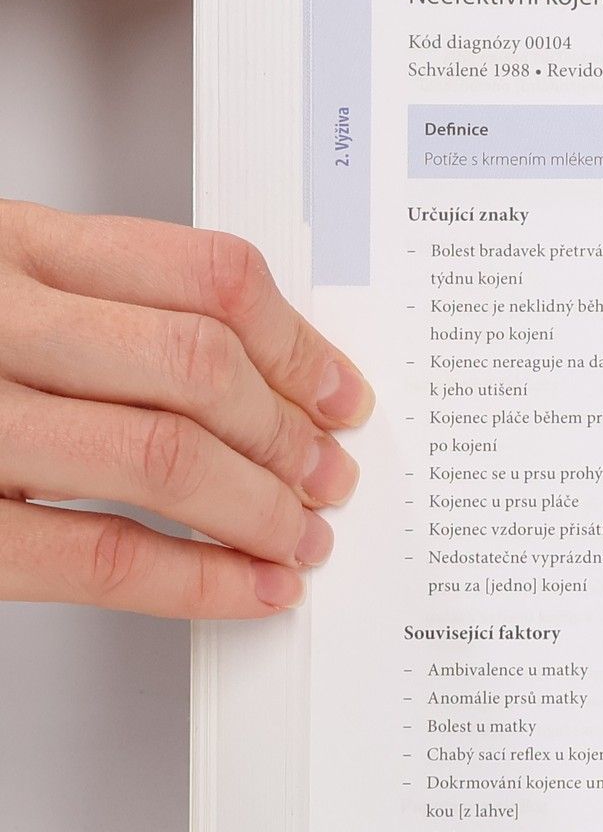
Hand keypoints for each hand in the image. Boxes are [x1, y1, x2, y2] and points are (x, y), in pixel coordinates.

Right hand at [0, 203, 369, 618]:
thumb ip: (92, 300)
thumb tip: (258, 369)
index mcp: (5, 242)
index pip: (204, 275)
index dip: (299, 344)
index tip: (341, 393)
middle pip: (200, 365)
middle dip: (291, 435)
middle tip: (329, 475)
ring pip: (163, 455)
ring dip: (261, 509)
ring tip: (300, 537)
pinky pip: (97, 552)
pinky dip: (196, 580)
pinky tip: (246, 589)